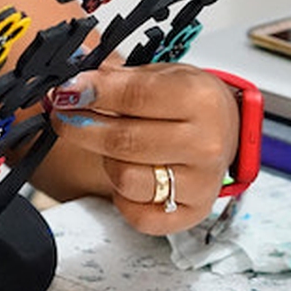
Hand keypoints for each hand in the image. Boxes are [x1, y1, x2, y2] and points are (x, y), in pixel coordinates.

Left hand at [47, 63, 238, 234]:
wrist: (226, 130)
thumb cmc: (189, 102)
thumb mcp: (160, 75)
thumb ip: (116, 78)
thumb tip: (72, 82)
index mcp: (200, 99)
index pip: (135, 95)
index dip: (93, 92)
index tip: (67, 90)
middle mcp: (205, 144)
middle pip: (123, 141)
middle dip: (81, 126)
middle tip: (64, 115)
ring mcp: (200, 183)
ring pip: (125, 179)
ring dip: (107, 160)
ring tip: (112, 146)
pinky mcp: (192, 214)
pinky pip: (137, 215)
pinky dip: (123, 198)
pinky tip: (129, 175)